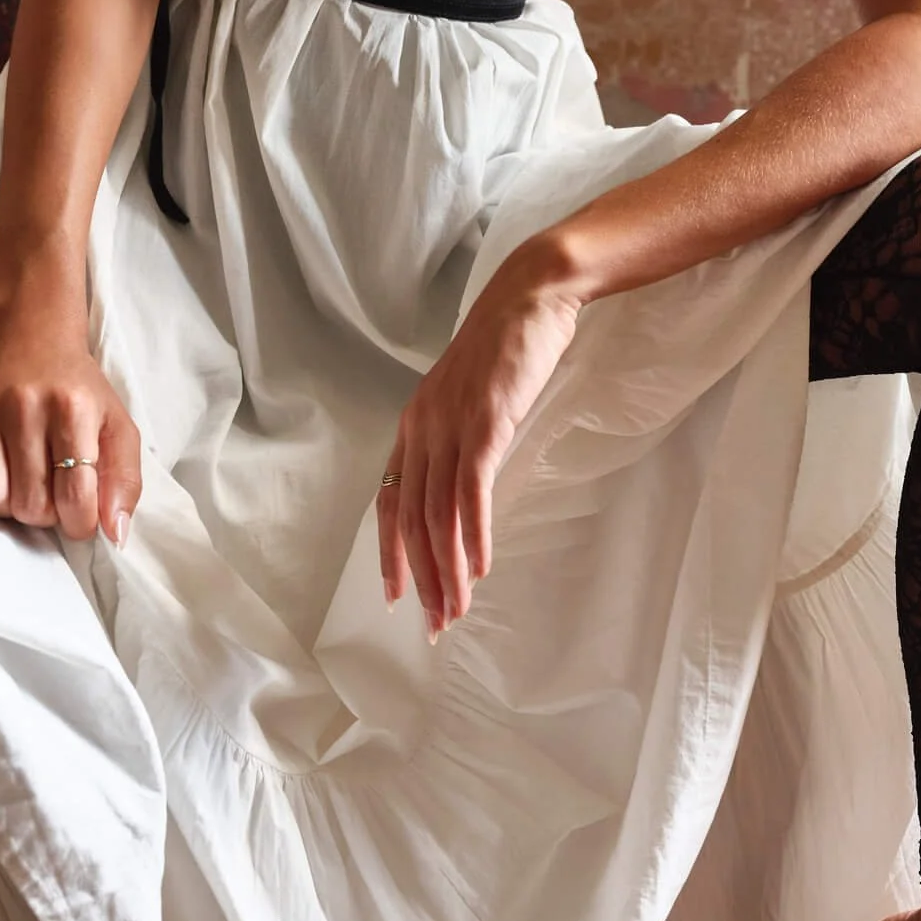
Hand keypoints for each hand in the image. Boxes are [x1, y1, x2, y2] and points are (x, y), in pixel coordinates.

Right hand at [0, 276, 142, 547]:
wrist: (30, 334)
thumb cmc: (77, 388)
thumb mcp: (116, 424)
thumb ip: (125, 480)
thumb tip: (116, 535)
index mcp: (73, 409)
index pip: (75, 498)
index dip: (80, 523)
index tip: (80, 514)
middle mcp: (24, 407)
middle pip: (29, 505)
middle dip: (45, 514)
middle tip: (50, 491)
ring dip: (6, 505)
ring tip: (21, 484)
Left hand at [377, 238, 584, 637]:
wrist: (530, 297)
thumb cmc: (505, 346)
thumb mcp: (470, 395)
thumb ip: (458, 435)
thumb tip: (462, 484)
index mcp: (414, 423)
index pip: (389, 499)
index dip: (389, 552)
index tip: (396, 597)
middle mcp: (422, 427)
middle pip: (412, 517)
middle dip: (421, 577)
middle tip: (435, 623)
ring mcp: (451, 425)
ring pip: (439, 512)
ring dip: (448, 568)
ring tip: (458, 610)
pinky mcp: (484, 422)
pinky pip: (471, 490)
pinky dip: (473, 533)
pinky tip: (479, 566)